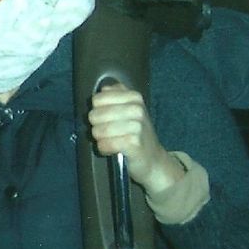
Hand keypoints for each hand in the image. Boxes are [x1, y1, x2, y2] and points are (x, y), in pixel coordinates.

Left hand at [88, 82, 183, 196]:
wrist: (153, 159)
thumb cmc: (137, 134)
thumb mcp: (130, 109)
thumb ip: (116, 96)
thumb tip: (103, 89)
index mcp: (134, 97)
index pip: (97, 99)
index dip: (97, 111)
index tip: (107, 119)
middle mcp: (137, 109)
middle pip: (95, 115)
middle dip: (97, 127)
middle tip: (108, 133)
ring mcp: (137, 126)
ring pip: (98, 130)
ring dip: (100, 139)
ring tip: (111, 141)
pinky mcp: (133, 143)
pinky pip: (104, 144)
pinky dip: (104, 149)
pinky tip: (112, 150)